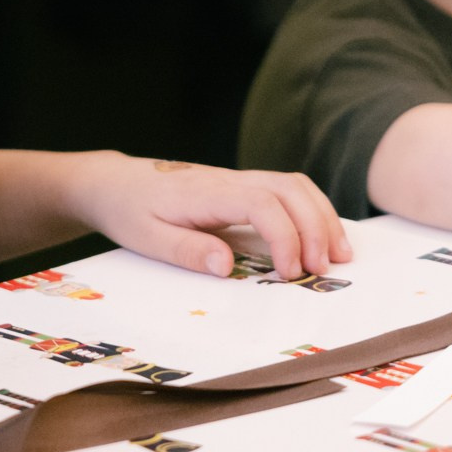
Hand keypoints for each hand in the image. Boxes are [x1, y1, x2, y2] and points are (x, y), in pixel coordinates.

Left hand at [76, 155, 348, 278]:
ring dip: (321, 217)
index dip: (284, 237)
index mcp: (206, 192)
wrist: (114, 182)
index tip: (289, 272)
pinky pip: (286, 190)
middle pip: (289, 188)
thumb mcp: (146, 238)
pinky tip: (320, 237)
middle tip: (324, 269)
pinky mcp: (241, 186)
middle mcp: (228, 179)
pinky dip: (311, 210)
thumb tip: (228, 266)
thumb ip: (187, 251)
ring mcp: (237, 179)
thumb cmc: (128, 210)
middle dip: (316, 227)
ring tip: (338, 255)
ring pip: (294, 185)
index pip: (262, 203)